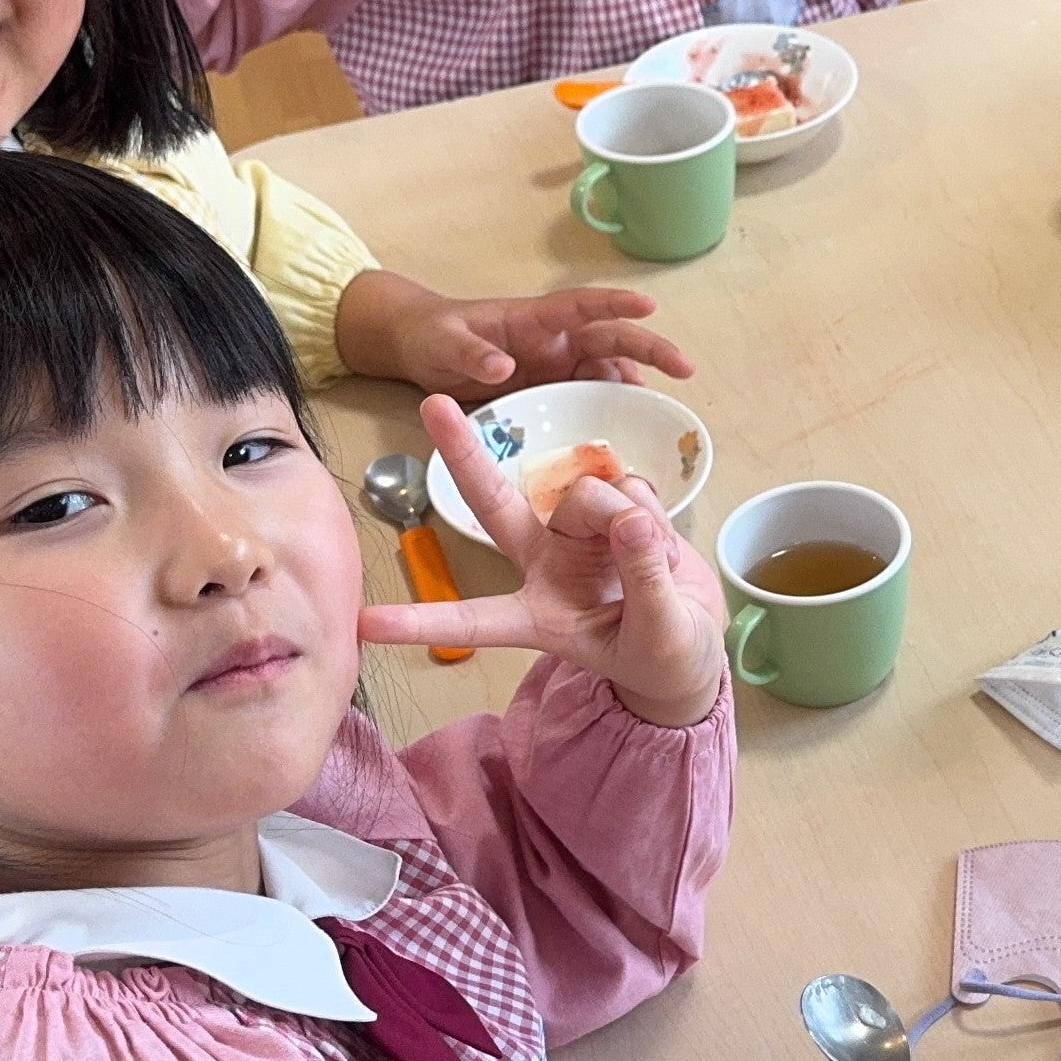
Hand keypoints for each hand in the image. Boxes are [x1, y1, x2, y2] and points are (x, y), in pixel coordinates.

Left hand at [330, 271, 693, 395]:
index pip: (582, 306)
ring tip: (666, 410)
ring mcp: (556, 364)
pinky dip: (612, 407)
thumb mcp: (443, 343)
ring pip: (608, 369)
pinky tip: (629, 429)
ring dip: (638, 383)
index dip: (615, 304)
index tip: (649, 305)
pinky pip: (589, 395)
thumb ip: (471, 352)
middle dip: (650, 349)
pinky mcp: (550, 388)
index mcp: (534, 319)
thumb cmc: (430, 335)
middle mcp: (554, 339)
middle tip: (685, 368)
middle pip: (611, 338)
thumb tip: (502, 365)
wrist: (417, 348)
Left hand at [360, 394, 725, 721]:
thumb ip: (645, 580)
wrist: (694, 644)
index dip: (421, 621)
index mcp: (535, 615)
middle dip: (464, 453)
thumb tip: (629, 521)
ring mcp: (575, 533)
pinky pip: (628, 486)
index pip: (471, 619)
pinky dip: (651, 509)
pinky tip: (659, 540)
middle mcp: (543, 564)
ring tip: (656, 559)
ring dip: (628, 514)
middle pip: (493, 501)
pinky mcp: (613, 509)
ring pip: (587, 493)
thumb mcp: (660, 635)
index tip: (366, 624)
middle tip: (432, 404)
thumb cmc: (663, 656)